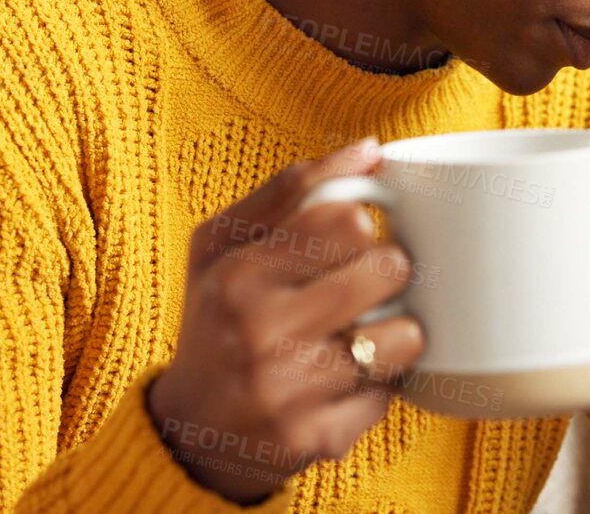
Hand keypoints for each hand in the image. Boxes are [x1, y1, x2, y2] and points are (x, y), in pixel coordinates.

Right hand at [147, 138, 424, 502]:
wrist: (186, 435)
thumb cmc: (213, 323)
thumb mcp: (224, 247)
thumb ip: (291, 191)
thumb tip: (370, 150)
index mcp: (239, 275)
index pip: (346, 219)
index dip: (361, 224)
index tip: (351, 237)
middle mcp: (262, 332)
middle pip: (386, 268)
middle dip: (389, 271)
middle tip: (370, 282)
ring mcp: (292, 391)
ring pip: (403, 336)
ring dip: (398, 332)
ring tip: (369, 332)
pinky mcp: (318, 439)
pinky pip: (392, 395)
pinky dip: (380, 386)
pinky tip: (348, 380)